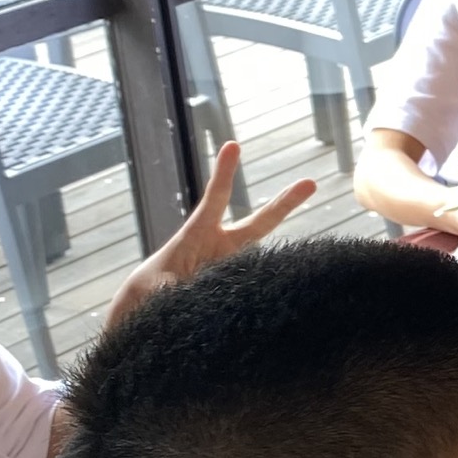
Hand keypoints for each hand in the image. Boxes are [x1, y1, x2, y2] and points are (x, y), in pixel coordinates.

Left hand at [105, 141, 315, 331]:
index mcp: (198, 235)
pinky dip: (266, 298)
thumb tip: (180, 293)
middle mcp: (223, 248)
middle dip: (285, 203)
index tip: (233, 145)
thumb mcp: (149, 290)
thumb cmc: (147, 292)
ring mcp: (234, 268)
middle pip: (260, 222)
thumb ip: (165, 291)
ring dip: (282, 269)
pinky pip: (258, 290)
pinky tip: (277, 310)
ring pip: (265, 263)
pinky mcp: (241, 290)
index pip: (215, 199)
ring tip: (299, 274)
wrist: (152, 312)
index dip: (224, 173)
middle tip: (310, 183)